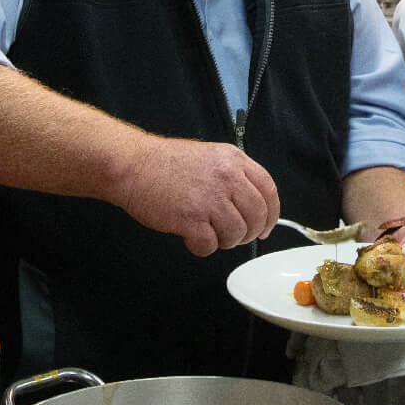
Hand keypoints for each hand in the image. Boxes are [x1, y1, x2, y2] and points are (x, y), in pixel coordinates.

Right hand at [117, 136, 279, 256]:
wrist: (132, 165)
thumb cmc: (164, 163)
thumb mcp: (210, 156)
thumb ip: (233, 175)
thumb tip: (251, 203)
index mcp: (234, 160)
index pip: (268, 190)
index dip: (271, 214)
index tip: (266, 226)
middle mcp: (227, 177)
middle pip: (257, 216)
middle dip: (249, 233)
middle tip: (235, 236)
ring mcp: (210, 198)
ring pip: (237, 234)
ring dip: (225, 241)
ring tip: (208, 233)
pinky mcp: (191, 218)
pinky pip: (210, 245)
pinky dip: (202, 247)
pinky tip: (191, 238)